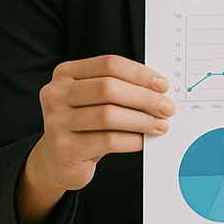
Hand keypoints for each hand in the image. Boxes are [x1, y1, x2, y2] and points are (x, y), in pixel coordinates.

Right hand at [18, 55, 173, 223]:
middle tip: (167, 108)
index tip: (163, 85)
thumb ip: (121, 88)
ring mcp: (56, 121)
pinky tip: (143, 140)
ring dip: (142, 120)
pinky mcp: (65, 148)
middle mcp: (55, 94)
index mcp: (66, 73)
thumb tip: (161, 90)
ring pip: (108, 115)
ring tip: (161, 125)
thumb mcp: (97, 100)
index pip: (109, 64)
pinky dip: (131, 139)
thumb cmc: (87, 122)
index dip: (140, 73)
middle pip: (108, 88)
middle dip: (145, 98)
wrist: (60, 159)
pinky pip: (107, 140)